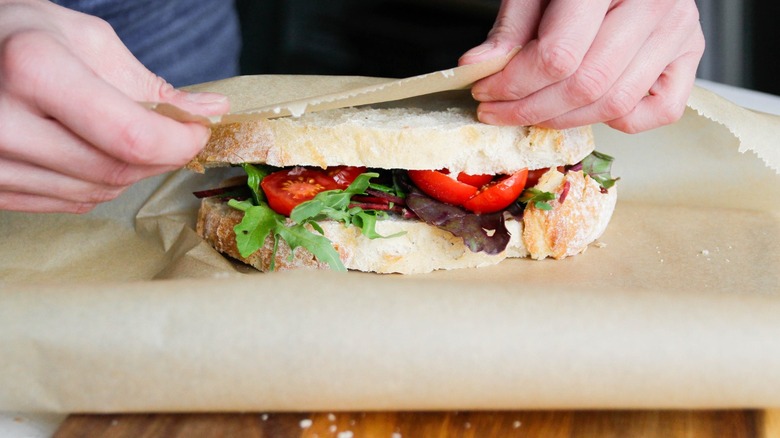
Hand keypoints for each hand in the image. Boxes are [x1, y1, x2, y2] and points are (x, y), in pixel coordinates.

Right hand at [0, 0, 229, 212]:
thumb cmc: (20, 36)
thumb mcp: (86, 40)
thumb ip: (149, 84)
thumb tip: (208, 111)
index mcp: (32, 70)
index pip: (131, 137)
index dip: (179, 142)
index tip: (198, 130)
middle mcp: (3, 124)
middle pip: (116, 171)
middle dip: (162, 157)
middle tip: (175, 134)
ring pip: (96, 193)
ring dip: (131, 172)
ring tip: (128, 137)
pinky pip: (69, 202)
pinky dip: (98, 183)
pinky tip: (94, 151)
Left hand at [460, 0, 704, 132]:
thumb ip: (511, 27)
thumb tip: (479, 68)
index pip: (560, 56)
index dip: (514, 84)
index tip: (485, 91)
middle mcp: (656, 4)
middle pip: (587, 85)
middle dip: (531, 109)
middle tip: (499, 111)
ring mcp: (679, 30)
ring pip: (616, 104)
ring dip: (564, 120)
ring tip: (533, 110)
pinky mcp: (690, 53)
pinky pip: (657, 111)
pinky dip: (619, 120)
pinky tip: (587, 106)